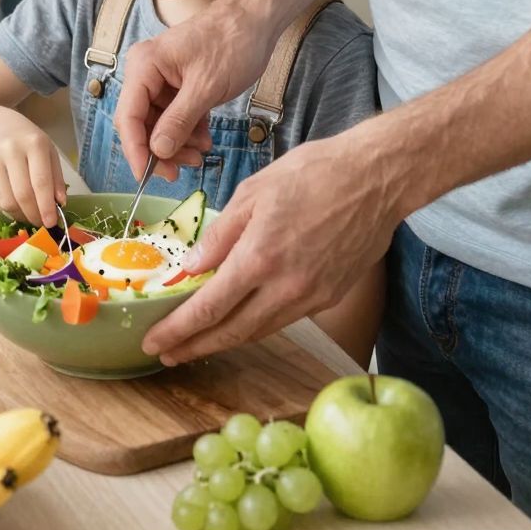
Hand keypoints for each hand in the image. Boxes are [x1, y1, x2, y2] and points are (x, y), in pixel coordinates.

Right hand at [0, 116, 67, 230]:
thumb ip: (56, 177)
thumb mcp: (48, 152)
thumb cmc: (27, 143)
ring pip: (7, 202)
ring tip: (29, 216)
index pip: (41, 181)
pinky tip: (15, 208)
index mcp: (34, 143)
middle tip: (41, 224)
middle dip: (34, 215)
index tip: (52, 223)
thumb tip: (60, 204)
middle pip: (23, 194)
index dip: (46, 206)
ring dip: (20, 216)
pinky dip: (7, 211)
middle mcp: (10, 150)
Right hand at [114, 0, 275, 179]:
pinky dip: (187, 132)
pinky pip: (174, 117)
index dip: (135, 150)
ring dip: (176, 144)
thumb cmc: (233, 43)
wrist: (256, 20)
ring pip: (158, 124)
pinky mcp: (178, 84)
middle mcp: (146, 71)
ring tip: (201, 154)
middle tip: (181, 171)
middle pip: (141, 123)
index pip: (128, 116)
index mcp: (145, 66)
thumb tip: (157, 151)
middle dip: (160, 150)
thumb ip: (178, 122)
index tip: (147, 177)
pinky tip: (204, 141)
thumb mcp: (206, 88)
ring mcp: (162, 78)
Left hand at [141, 125, 396, 364]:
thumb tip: (191, 268)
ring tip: (197, 343)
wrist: (376, 180)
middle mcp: (285, 288)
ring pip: (258, 331)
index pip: (208, 309)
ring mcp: (311, 297)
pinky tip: (240, 320)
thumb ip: (220, 236)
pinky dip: (256, 325)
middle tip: (167, 355)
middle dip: (194, 347)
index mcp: (259, 258)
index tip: (153, 343)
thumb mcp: (253, 192)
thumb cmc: (315, 174)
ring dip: (224, 341)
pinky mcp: (329, 297)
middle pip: (231, 333)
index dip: (177, 331)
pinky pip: (284, 319)